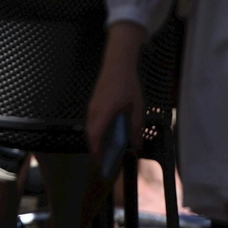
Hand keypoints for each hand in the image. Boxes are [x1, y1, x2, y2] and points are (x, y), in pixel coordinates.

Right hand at [87, 24, 145, 159]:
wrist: (117, 64)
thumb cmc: (128, 85)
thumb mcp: (137, 107)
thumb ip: (136, 126)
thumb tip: (137, 144)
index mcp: (104, 113)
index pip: (95, 137)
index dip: (96, 152)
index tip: (101, 163)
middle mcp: (94, 111)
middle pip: (90, 135)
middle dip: (95, 149)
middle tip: (104, 160)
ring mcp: (92, 106)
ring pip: (90, 128)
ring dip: (95, 140)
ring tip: (106, 150)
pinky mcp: (93, 102)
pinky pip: (92, 121)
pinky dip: (96, 131)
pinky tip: (106, 134)